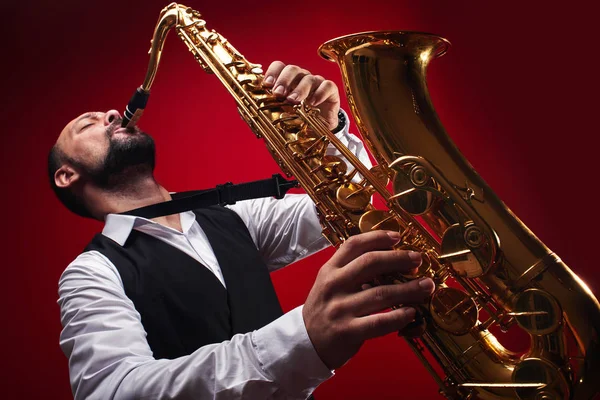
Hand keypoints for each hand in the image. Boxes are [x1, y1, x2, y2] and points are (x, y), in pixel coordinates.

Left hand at [263, 61, 340, 129]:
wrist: (319, 133)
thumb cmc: (298, 122)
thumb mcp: (281, 117)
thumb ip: (267, 112)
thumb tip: (246, 112)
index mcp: (288, 81)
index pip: (279, 67)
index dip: (272, 72)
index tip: (267, 85)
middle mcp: (301, 79)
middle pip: (293, 69)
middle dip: (284, 80)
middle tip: (278, 94)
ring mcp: (317, 84)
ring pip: (308, 78)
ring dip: (300, 89)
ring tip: (293, 101)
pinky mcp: (331, 92)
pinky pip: (327, 86)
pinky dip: (320, 93)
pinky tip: (313, 103)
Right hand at [302, 230, 434, 369]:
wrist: (305, 342)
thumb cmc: (324, 310)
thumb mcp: (329, 284)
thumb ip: (350, 270)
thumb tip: (387, 258)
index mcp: (329, 270)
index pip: (354, 245)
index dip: (378, 237)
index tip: (398, 237)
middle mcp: (334, 286)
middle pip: (371, 263)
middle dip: (399, 259)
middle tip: (417, 259)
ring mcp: (341, 309)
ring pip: (381, 293)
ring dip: (409, 289)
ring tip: (425, 286)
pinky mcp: (348, 331)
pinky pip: (379, 322)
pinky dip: (398, 316)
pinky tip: (411, 312)